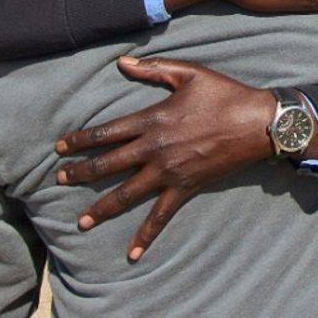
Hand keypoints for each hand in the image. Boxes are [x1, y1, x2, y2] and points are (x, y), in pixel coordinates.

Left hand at [55, 57, 277, 257]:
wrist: (257, 123)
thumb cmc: (225, 94)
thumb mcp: (189, 73)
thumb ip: (153, 68)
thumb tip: (121, 62)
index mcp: (152, 119)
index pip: (106, 132)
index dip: (80, 141)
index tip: (60, 148)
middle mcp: (154, 149)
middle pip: (107, 164)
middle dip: (80, 173)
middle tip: (59, 180)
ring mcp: (168, 172)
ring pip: (125, 194)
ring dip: (100, 208)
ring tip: (81, 222)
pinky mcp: (184, 188)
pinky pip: (160, 216)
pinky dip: (145, 235)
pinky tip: (131, 254)